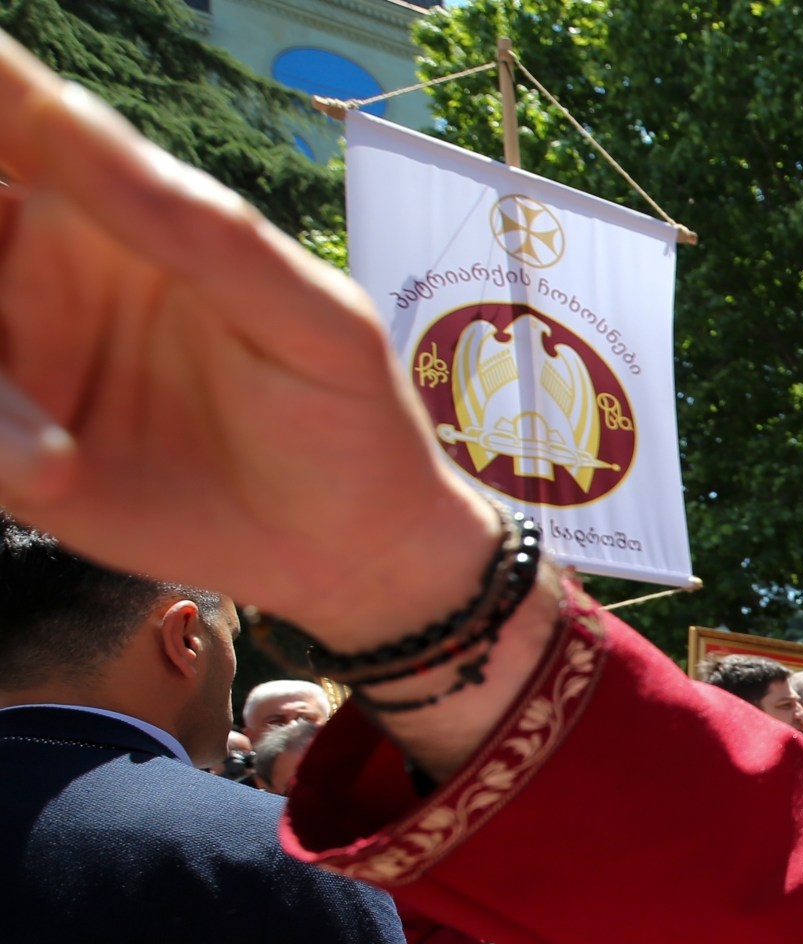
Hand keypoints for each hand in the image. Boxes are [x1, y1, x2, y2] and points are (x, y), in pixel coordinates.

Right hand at [0, 35, 494, 647]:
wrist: (351, 549)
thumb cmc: (344, 409)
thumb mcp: (306, 316)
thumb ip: (197, 227)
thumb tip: (74, 119)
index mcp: (107, 207)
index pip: (17, 123)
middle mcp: (38, 270)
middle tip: (0, 312)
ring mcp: (18, 360)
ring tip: (55, 461)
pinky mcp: (9, 449)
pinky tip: (56, 472)